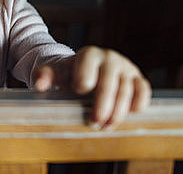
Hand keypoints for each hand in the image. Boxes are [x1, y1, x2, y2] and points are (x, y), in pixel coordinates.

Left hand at [33, 45, 150, 129]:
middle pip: (108, 84)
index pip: (88, 68)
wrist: (88, 69)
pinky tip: (130, 114)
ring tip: (106, 126)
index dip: (83, 82)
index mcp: (89, 55)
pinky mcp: (138, 78)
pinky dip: (139, 103)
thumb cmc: (70, 73)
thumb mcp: (55, 72)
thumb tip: (39, 85)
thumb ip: (44, 76)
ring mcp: (126, 68)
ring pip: (126, 91)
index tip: (77, 92)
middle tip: (94, 123)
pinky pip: (143, 91)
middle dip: (102, 106)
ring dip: (118, 112)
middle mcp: (110, 58)